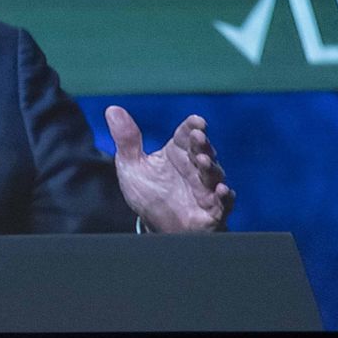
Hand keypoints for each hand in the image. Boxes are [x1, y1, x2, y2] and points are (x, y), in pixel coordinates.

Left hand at [104, 107, 233, 232]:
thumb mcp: (132, 166)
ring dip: (211, 168)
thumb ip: (126, 140)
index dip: (193, 126)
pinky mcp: (213, 210)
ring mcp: (206, 188)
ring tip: (204, 162)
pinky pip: (223, 203)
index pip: (186, 134)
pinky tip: (221, 191)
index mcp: (177, 153)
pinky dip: (224, 197)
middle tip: (198, 137)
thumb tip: (112, 110)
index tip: (197, 121)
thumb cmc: (149, 194)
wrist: (156, 227)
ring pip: (214, 175)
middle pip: (202, 151)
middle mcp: (195, 167)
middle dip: (202, 144)